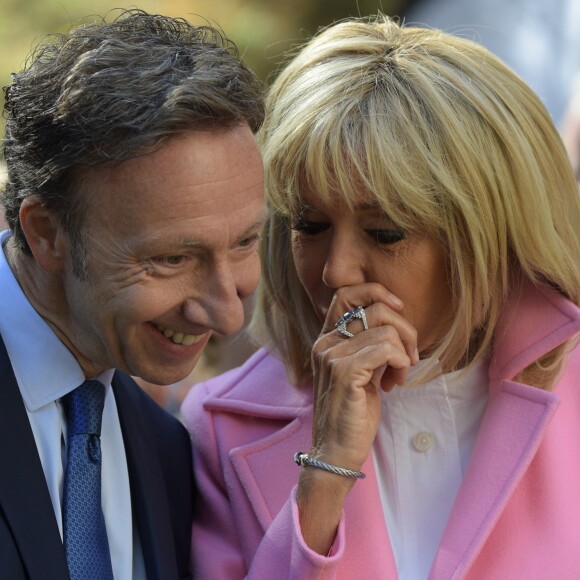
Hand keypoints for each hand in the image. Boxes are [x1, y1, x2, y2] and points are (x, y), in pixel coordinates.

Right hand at [297, 283, 417, 553]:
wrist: (336, 450)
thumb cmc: (353, 411)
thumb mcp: (361, 370)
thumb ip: (368, 343)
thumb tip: (396, 320)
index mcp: (327, 338)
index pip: (346, 293)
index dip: (376, 292)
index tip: (399, 310)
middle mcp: (325, 342)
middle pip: (375, 308)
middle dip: (404, 329)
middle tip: (409, 356)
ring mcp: (332, 355)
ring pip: (386, 330)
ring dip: (404, 353)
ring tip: (397, 376)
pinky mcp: (344, 372)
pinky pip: (386, 349)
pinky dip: (400, 363)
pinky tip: (394, 382)